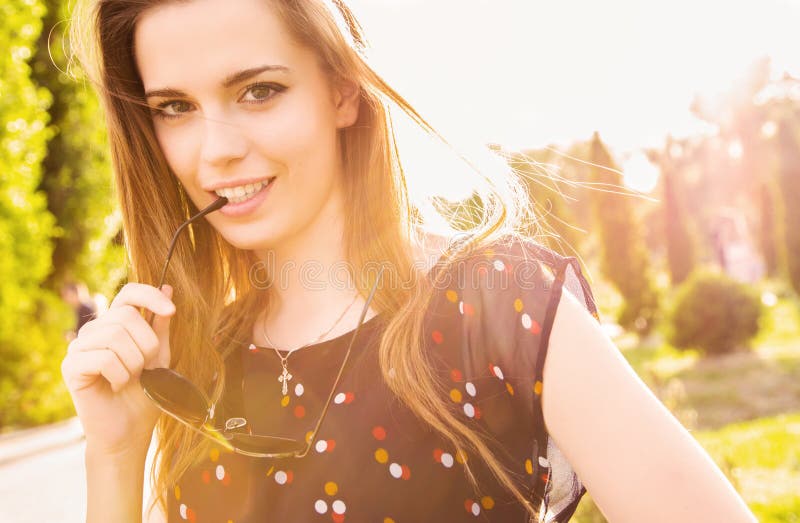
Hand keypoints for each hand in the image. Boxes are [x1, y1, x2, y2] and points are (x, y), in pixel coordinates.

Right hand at [61, 283, 175, 454]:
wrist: (129, 430)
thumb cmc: (144, 394)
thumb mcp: (160, 356)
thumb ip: (160, 326)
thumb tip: (168, 288)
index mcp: (115, 325)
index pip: (128, 293)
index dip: (150, 295)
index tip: (171, 310)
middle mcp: (94, 331)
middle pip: (125, 315)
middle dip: (146, 343)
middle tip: (144, 367)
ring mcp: (79, 348)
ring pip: (115, 335)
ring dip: (133, 362)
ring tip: (130, 379)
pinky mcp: (71, 367)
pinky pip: (104, 358)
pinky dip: (120, 375)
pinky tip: (116, 387)